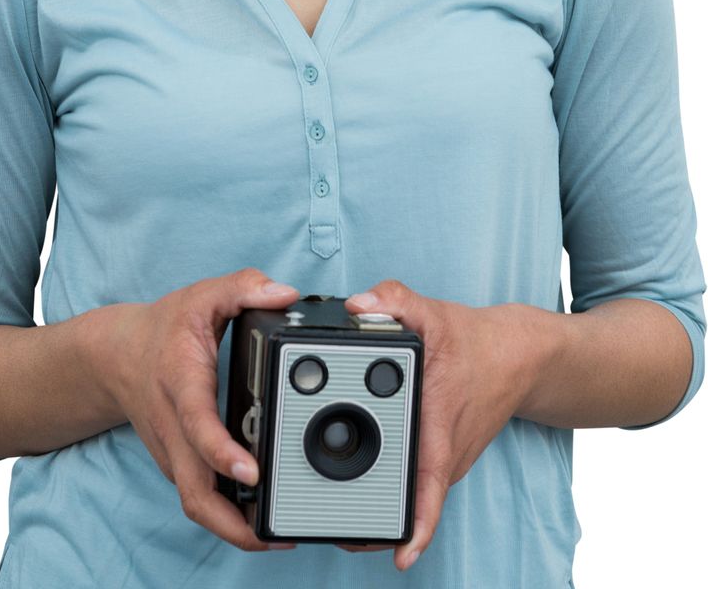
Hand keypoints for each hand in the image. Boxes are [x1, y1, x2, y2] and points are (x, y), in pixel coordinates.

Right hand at [99, 267, 301, 552]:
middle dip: (233, 524)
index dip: (221, 451)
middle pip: (195, 493)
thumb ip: (243, 287)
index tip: (252, 471)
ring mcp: (172, 451)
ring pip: (196, 505)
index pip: (197, 423)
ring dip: (232, 530)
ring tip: (278, 534)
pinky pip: (200, 497)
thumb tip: (285, 294)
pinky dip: (227, 515)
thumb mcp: (202, 295)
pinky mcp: (177, 463)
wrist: (115, 355)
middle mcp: (173, 426)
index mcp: (180, 382)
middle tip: (276, 533)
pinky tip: (261, 515)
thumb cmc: (164, 328)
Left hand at [338, 280, 540, 572]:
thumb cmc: (476, 341)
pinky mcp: (441, 456)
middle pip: (412, 499)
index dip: (419, 523)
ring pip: (413, 492)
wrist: (519, 356)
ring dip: (380, 505)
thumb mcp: (433, 313)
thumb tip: (357, 305)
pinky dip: (390, 484)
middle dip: (376, 519)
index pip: (430, 482)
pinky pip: (415, 479)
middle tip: (335, 532)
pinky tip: (357, 489)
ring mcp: (445, 458)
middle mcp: (445, 451)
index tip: (402, 553)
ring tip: (338, 519)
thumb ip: (393, 302)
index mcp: (440, 422)